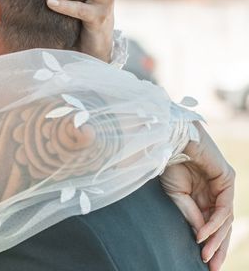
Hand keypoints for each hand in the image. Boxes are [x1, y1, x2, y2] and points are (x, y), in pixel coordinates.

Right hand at [160, 123, 234, 269]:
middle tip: (212, 267)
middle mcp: (217, 191)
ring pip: (224, 220)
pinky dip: (213, 223)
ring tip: (205, 256)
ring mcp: (224, 185)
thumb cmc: (169, 162)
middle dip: (217, 247)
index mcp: (204, 194)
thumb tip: (200, 237)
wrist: (170, 138)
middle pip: (222, 225)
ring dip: (215, 239)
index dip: (208, 242)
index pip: (211, 222)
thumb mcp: (176, 195)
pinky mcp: (228, 180)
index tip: (203, 262)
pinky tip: (202, 235)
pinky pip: (223, 208)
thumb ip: (190, 213)